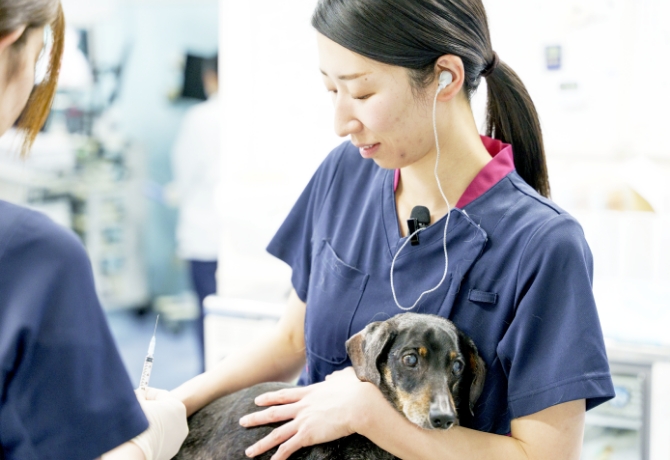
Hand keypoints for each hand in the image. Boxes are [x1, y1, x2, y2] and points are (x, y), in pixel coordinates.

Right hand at [131, 388, 188, 459]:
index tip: (136, 394)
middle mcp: (181, 423)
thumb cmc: (134, 425)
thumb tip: (139, 394)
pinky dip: (152, 436)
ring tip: (136, 424)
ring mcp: (178, 440)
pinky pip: (160, 439)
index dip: (147, 393)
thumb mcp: (136, 402)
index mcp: (177, 407)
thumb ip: (140, 395)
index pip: (161, 394)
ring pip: (162, 426)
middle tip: (135, 408)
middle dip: (150, 408)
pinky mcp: (170, 452)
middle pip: (164, 410)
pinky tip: (140, 437)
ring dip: (151, 423)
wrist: (131, 453)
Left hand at [239, 367, 377, 459]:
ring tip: (249, 452)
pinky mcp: (308, 435)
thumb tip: (333, 377)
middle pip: (273, 413)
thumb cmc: (356, 390)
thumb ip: (335, 377)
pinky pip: (288, 448)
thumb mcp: (344, 378)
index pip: (284, 395)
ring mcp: (303, 421)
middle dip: (256, 418)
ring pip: (275, 434)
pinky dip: (278, 457)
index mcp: (309, 393)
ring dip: (261, 444)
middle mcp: (302, 407)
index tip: (257, 400)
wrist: (359, 404)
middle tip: (242, 421)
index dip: (269, 398)